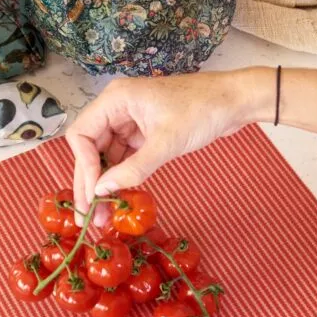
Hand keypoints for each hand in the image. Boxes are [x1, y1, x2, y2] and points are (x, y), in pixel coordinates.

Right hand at [66, 69, 271, 221]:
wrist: (235, 101)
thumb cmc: (203, 110)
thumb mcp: (167, 142)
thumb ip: (133, 169)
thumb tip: (102, 192)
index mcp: (116, 99)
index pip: (82, 135)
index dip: (85, 167)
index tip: (93, 195)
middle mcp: (117, 108)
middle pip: (90, 148)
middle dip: (89, 182)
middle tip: (88, 217)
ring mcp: (130, 120)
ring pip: (106, 156)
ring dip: (104, 184)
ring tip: (103, 215)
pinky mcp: (144, 132)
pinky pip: (124, 156)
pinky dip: (121, 177)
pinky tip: (120, 198)